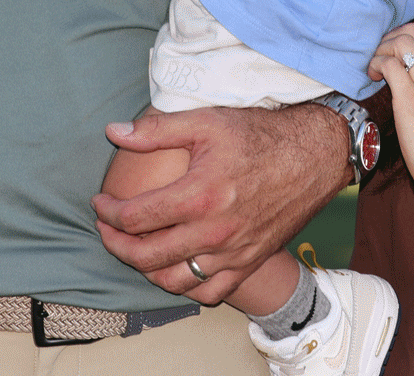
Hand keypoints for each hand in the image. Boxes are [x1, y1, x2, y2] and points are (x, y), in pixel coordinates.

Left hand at [93, 103, 348, 303]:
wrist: (312, 156)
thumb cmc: (259, 135)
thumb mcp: (206, 121)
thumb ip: (156, 130)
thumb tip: (113, 132)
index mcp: (200, 195)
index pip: (135, 218)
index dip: (108, 213)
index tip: (100, 203)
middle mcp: (215, 232)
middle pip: (146, 256)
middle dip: (116, 244)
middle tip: (107, 228)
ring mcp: (233, 253)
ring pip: (173, 281)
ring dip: (144, 270)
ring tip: (134, 249)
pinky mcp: (249, 263)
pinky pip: (208, 292)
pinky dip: (183, 287)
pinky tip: (172, 269)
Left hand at [371, 24, 413, 216]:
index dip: (404, 38)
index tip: (393, 54)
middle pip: (413, 31)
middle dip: (390, 38)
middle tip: (380, 57)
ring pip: (401, 42)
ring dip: (381, 50)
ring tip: (375, 68)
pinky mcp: (410, 99)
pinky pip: (389, 65)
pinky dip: (376, 65)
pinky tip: (374, 78)